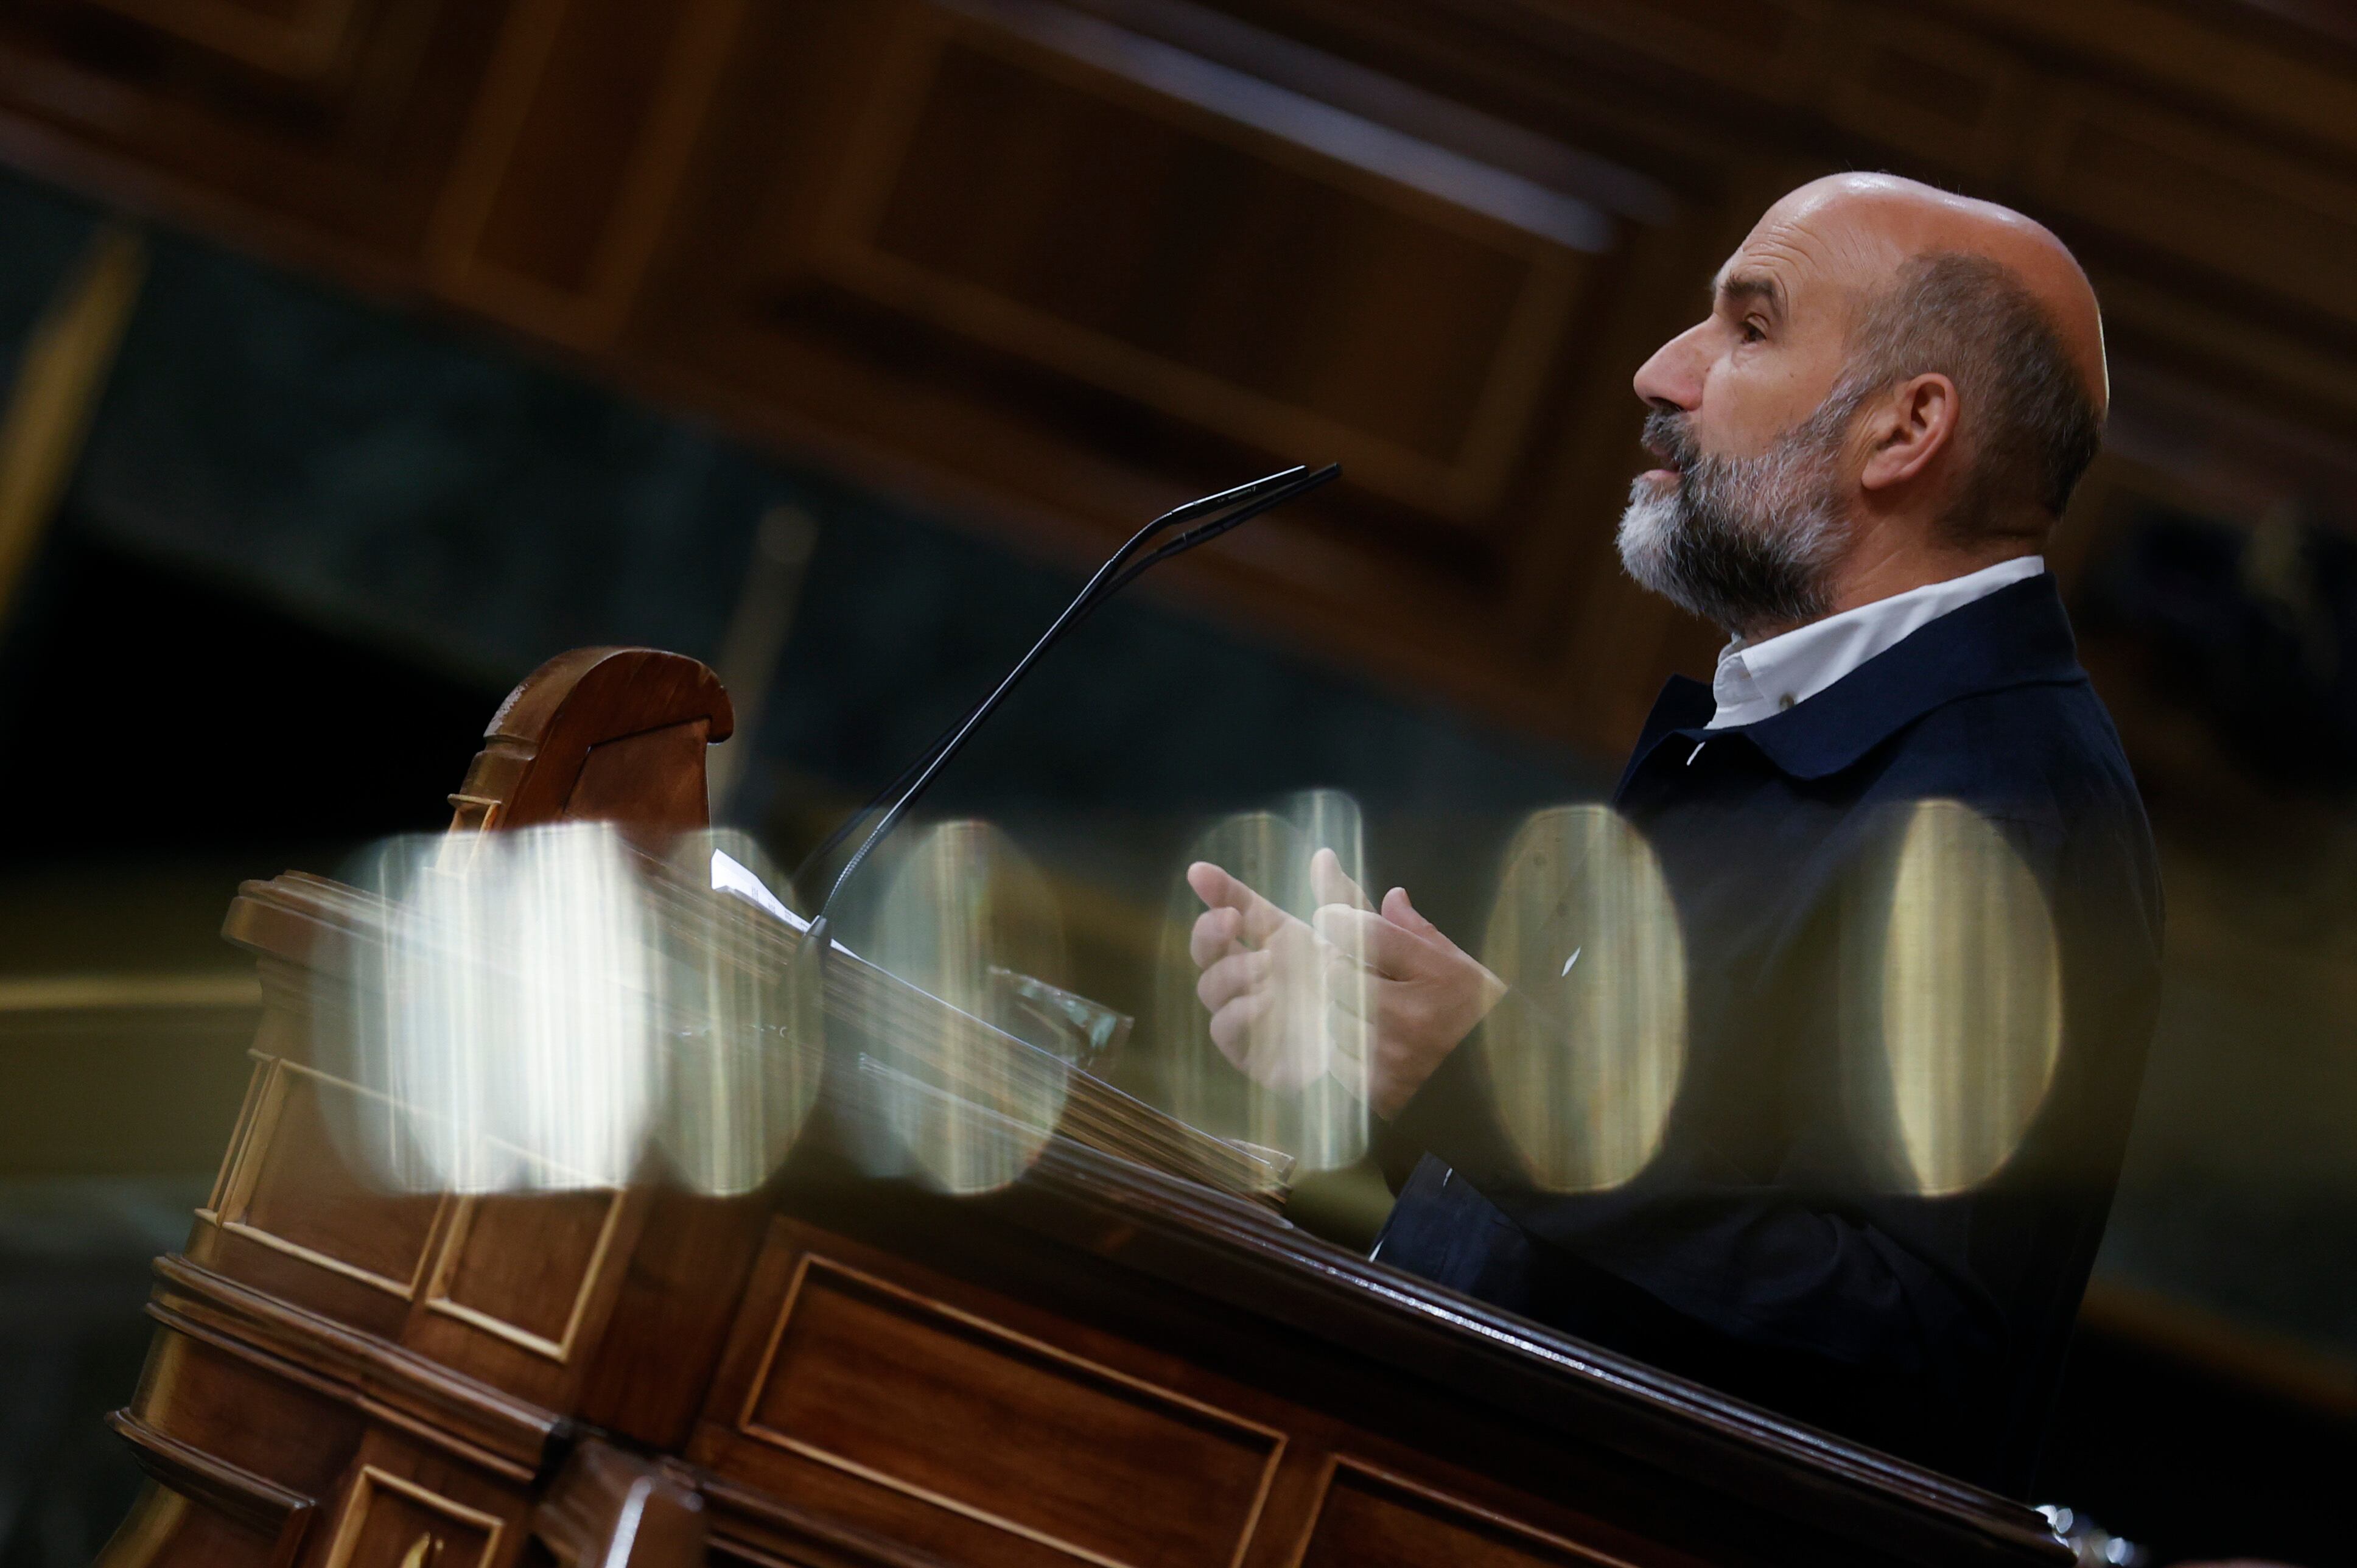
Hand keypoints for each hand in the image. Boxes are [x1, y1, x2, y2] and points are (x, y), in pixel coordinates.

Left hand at [1188, 850, 1504, 1117]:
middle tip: (1353, 966)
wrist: (1510, 1091)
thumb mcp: (1464, 967)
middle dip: (1337, 964)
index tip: (1332, 917)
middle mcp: (1411, 1017)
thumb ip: (1420, 933)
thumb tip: (1390, 895)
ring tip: (1367, 1008)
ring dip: (1337, 1006)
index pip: (1364, 932)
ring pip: (1330, 1015)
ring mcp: (1391, 1060)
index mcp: (1439, 975)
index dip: (1338, 918)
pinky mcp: (1377, 1094)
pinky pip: (1335, 1057)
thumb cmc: (1484, 1021)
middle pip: (1336, 972)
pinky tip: (1369, 1041)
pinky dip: (1343, 1045)